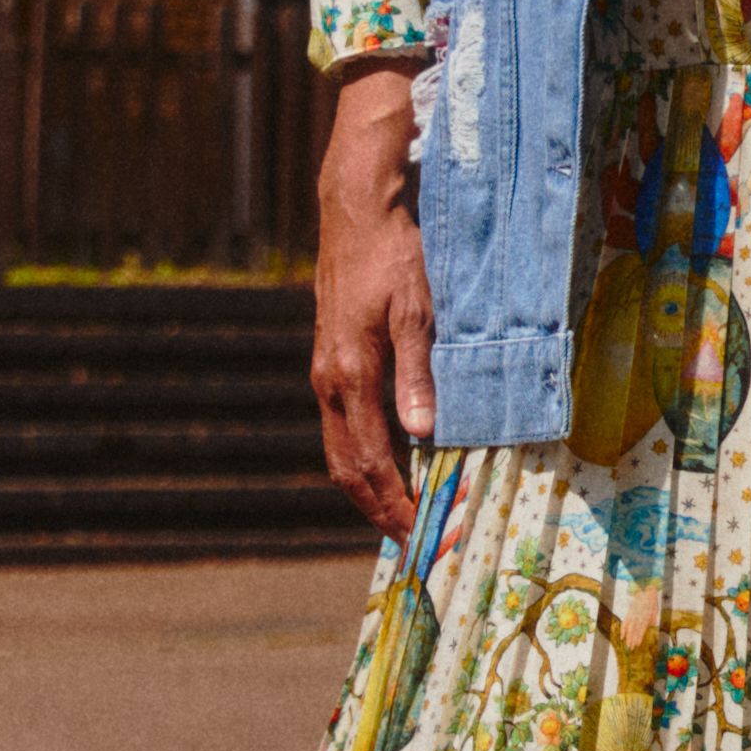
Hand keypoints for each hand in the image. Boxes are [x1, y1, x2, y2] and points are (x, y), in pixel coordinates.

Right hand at [307, 61, 438, 534]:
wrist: (356, 209)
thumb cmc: (394, 255)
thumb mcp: (417, 311)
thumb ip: (419, 374)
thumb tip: (424, 435)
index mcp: (350, 376)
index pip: (370, 461)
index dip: (393, 504)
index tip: (419, 537)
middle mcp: (330, 382)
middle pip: (346, 468)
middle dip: (377, 508)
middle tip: (411, 541)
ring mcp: (326, 372)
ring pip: (340, 449)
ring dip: (368, 486)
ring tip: (401, 513)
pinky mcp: (331, 359)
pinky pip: (343, 425)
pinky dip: (363, 456)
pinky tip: (389, 463)